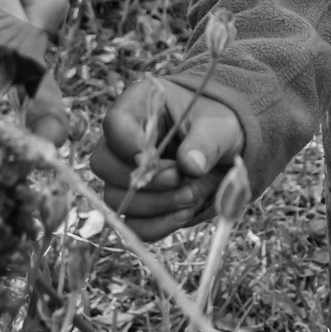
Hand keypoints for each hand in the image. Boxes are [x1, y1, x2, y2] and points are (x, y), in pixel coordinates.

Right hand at [90, 79, 245, 242]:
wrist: (226, 150)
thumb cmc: (217, 126)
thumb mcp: (219, 127)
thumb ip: (205, 143)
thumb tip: (190, 165)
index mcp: (140, 105)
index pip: (115, 122)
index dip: (128, 144)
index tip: (152, 159)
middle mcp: (124, 140)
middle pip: (104, 164)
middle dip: (144, 179)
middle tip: (179, 179)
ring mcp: (126, 174)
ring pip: (115, 197)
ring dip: (155, 204)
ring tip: (191, 195)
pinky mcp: (138, 203)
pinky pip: (132, 224)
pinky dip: (157, 225)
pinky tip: (184, 214)